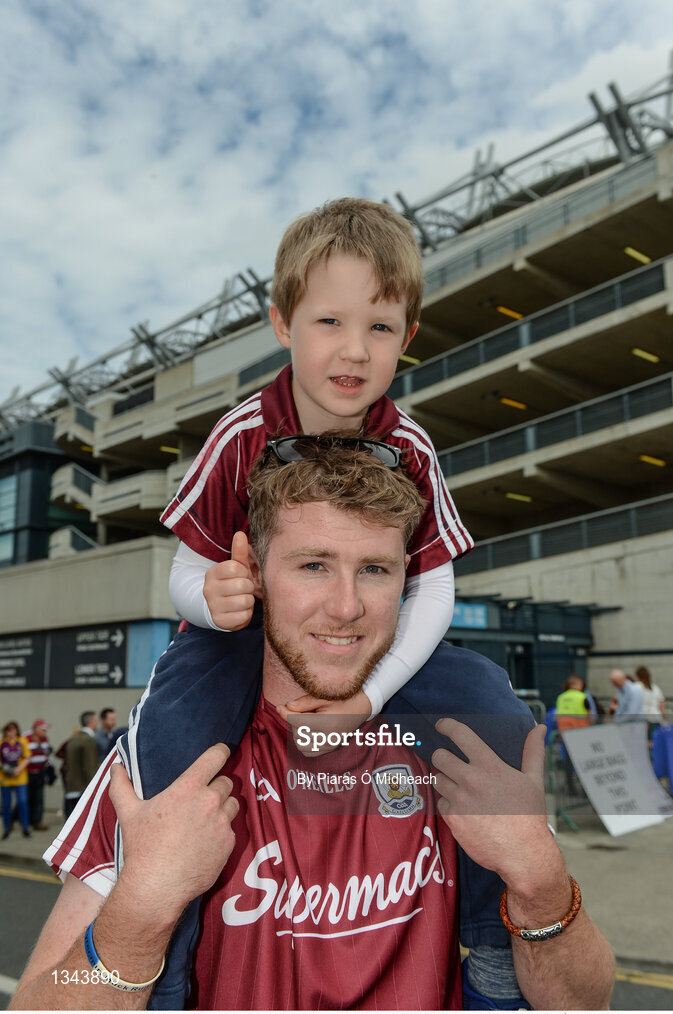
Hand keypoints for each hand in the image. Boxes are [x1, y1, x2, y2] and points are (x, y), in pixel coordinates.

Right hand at [109, 744, 238, 920]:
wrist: (156, 887)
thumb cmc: (142, 847)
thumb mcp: (128, 813)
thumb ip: (122, 786)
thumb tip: (116, 766)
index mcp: (188, 788)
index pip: (215, 757)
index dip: (220, 751)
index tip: (222, 751)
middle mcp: (209, 801)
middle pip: (226, 782)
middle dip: (216, 787)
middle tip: (202, 799)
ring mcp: (222, 823)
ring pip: (232, 805)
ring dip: (223, 808)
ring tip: (205, 821)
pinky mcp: (228, 844)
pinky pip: (231, 830)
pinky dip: (222, 833)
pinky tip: (206, 843)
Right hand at [203, 531, 255, 629]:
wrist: (218, 609)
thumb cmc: (231, 584)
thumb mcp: (236, 568)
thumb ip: (239, 552)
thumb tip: (240, 534)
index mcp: (212, 573)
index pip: (236, 568)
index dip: (244, 572)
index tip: (242, 576)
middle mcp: (208, 589)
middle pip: (242, 585)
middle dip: (248, 588)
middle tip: (243, 590)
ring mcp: (212, 606)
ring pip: (244, 601)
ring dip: (248, 601)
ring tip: (242, 600)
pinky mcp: (219, 621)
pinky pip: (243, 616)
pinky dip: (246, 614)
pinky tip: (239, 611)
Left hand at [278, 691, 371, 755]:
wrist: (362, 706)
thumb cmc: (344, 697)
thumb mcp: (324, 695)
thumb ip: (305, 702)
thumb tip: (286, 707)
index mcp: (326, 723)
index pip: (296, 721)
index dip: (284, 713)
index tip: (279, 706)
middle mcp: (328, 738)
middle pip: (297, 732)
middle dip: (294, 720)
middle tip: (303, 708)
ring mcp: (329, 745)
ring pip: (300, 744)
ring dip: (297, 731)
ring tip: (307, 718)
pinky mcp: (330, 748)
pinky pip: (308, 751)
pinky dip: (303, 742)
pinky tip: (308, 729)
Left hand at [432, 721, 555, 888]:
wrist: (523, 854)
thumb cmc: (529, 816)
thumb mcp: (534, 781)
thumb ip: (533, 751)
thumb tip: (539, 728)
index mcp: (490, 766)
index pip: (461, 735)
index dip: (447, 726)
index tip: (441, 725)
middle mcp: (471, 780)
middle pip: (440, 756)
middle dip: (442, 757)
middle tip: (449, 763)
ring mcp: (460, 800)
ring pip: (437, 779)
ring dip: (444, 781)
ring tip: (458, 787)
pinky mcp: (453, 819)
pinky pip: (440, 803)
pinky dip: (448, 804)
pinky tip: (462, 808)